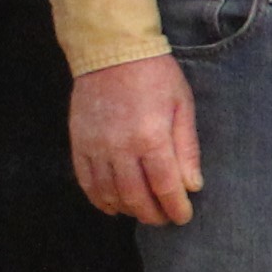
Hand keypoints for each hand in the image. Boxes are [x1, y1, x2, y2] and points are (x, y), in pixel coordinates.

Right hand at [70, 55, 202, 224]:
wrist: (112, 52)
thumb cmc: (156, 76)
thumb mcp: (183, 107)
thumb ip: (187, 149)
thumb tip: (192, 186)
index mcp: (151, 138)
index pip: (166, 187)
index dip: (175, 208)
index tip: (183, 217)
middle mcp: (120, 148)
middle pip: (136, 197)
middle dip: (153, 215)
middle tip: (165, 219)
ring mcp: (95, 147)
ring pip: (109, 194)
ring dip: (127, 209)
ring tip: (143, 212)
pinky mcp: (78, 143)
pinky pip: (86, 181)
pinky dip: (99, 199)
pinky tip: (113, 205)